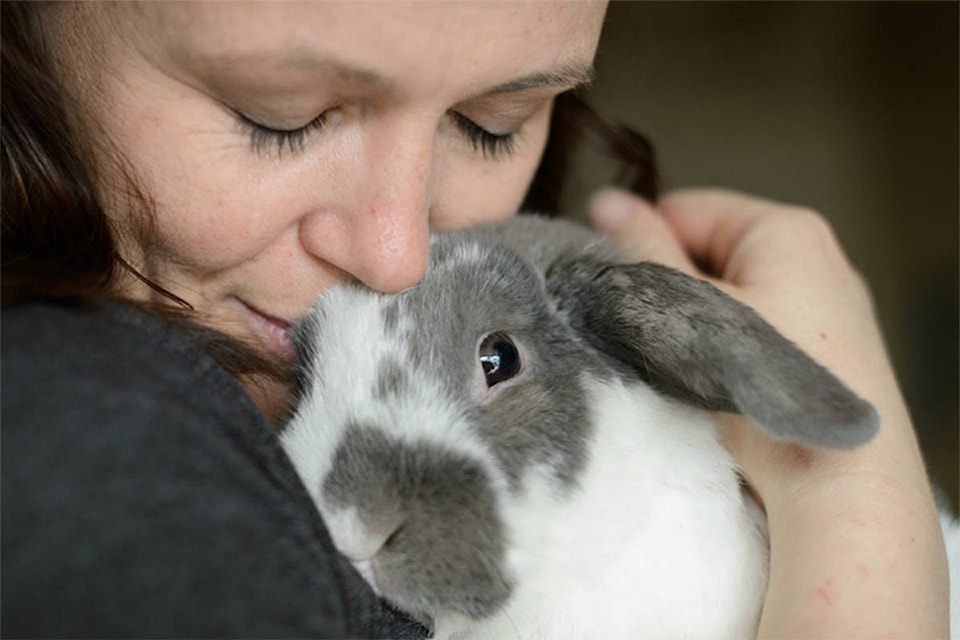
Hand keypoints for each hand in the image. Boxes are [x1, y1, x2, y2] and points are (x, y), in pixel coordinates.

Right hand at [589, 187, 948, 637]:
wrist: (837, 480)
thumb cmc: (758, 385)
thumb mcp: (683, 307)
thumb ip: (640, 249)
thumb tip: (606, 201)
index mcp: (785, 230)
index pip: (685, 210)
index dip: (639, 244)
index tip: (615, 288)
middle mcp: (817, 260)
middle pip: (710, 254)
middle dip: (672, 288)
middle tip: (650, 334)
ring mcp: (827, 311)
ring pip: (730, 298)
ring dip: (695, 324)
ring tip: (682, 367)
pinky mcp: (827, 356)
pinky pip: (757, 333)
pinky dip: (727, 351)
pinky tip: (716, 387)